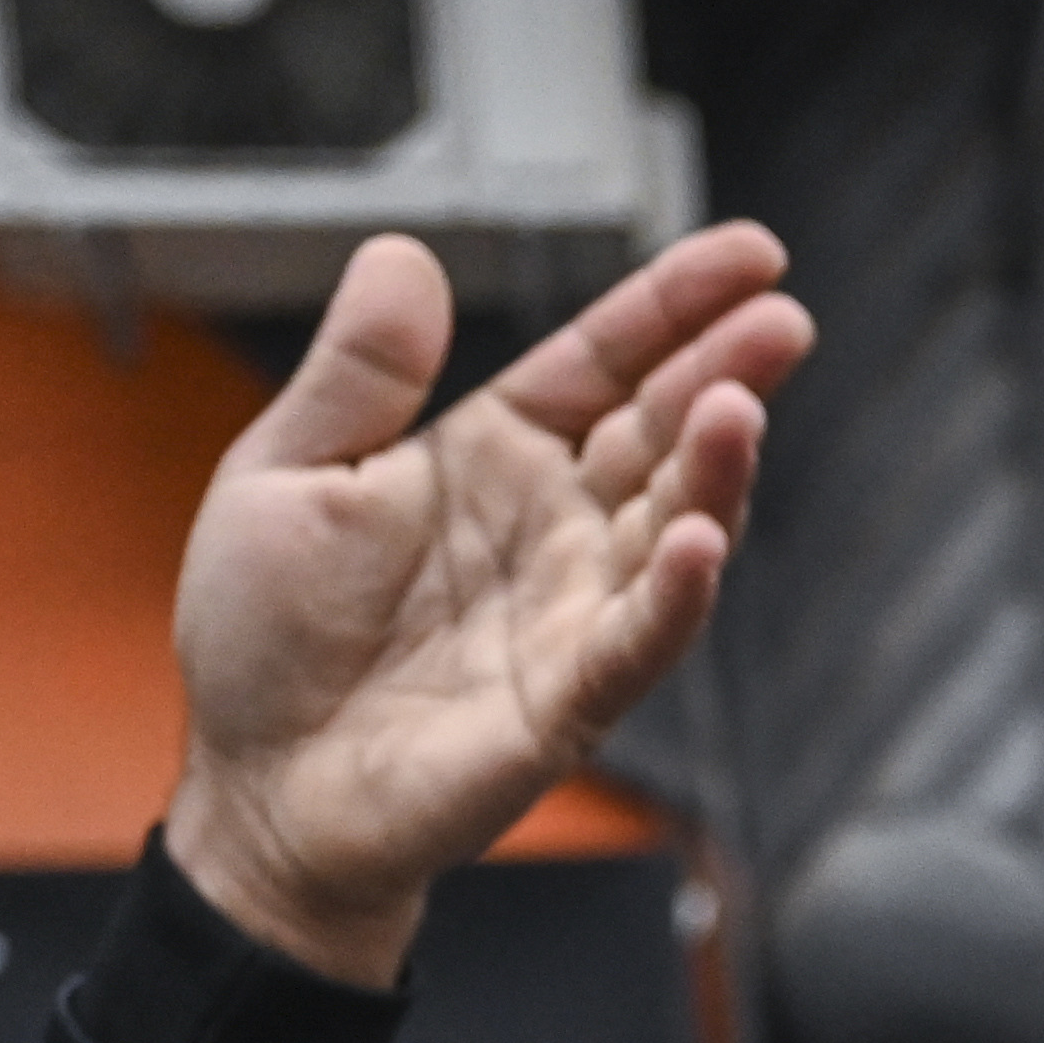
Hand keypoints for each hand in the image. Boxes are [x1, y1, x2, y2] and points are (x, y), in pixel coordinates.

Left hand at [167, 225, 813, 987]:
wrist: (257, 789)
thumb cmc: (267, 642)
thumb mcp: (283, 472)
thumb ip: (356, 372)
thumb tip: (404, 253)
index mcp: (491, 457)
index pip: (603, 364)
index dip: (674, 308)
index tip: (752, 254)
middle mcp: (554, 527)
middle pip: (660, 432)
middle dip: (727, 372)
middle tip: (786, 320)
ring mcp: (573, 611)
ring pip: (671, 528)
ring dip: (715, 473)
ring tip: (740, 409)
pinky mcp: (567, 701)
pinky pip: (636, 641)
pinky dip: (674, 596)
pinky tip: (700, 544)